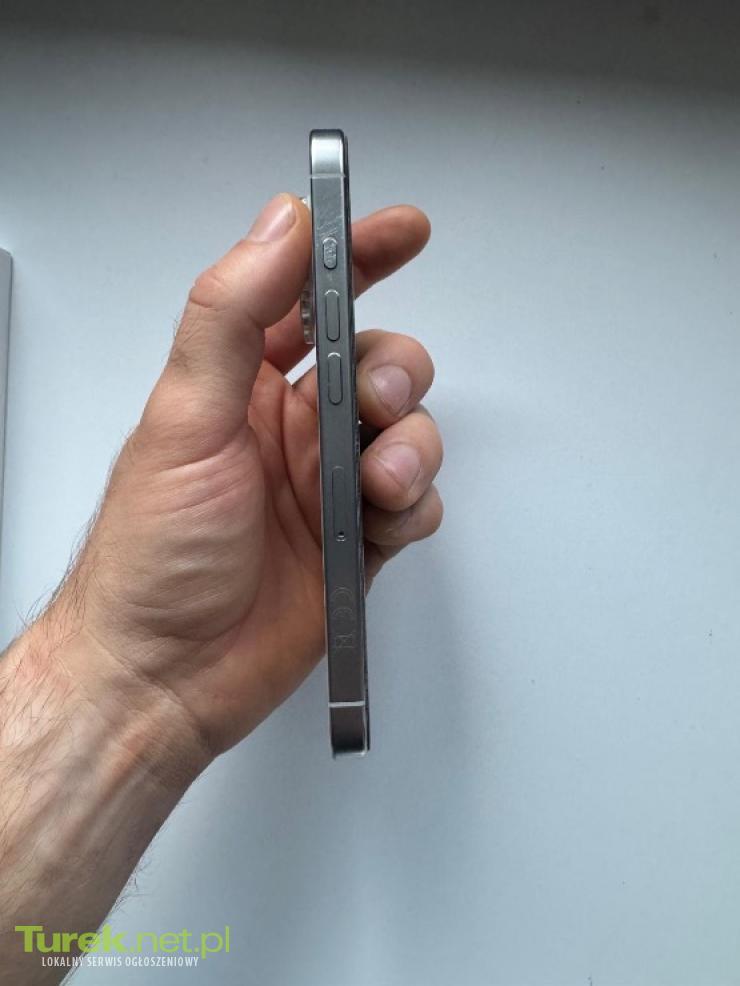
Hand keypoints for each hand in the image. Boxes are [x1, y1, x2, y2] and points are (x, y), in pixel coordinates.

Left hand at [39, 194, 441, 760]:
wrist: (164, 675)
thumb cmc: (153, 558)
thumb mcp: (183, 419)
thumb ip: (231, 316)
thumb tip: (277, 227)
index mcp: (241, 387)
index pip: (309, 299)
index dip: (358, 258)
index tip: (403, 231)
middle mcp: (289, 429)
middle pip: (379, 365)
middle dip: (396, 373)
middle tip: (376, 398)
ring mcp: (326, 485)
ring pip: (408, 434)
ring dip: (410, 447)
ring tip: (374, 480)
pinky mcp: (356, 542)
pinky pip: (415, 503)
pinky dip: (413, 505)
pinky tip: (381, 520)